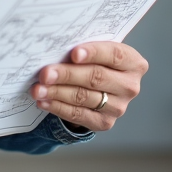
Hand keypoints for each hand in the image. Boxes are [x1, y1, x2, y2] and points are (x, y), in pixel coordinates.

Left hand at [30, 41, 148, 131]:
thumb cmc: (95, 61)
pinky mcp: (105, 122)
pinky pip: (79, 115)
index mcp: (133, 63)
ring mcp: (119, 107)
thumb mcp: (96, 51)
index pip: (114, 55)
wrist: (99, 87)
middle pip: (96, 77)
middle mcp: (129, 86)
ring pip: (84, 97)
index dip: (94, 53)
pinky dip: (58, 107)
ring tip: (38, 88)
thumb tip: (55, 48)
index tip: (73, 54)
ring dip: (57, 92)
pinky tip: (44, 101)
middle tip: (45, 73)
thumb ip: (84, 49)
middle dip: (67, 75)